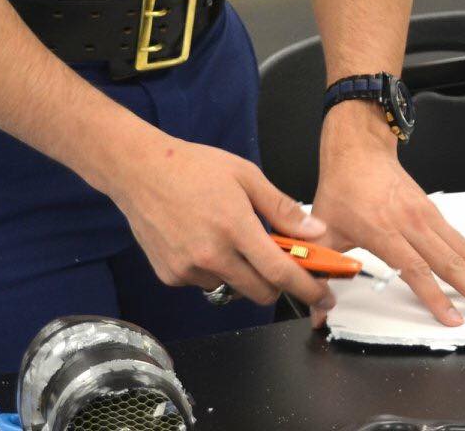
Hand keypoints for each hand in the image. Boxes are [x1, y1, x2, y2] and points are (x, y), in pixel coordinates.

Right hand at [104, 134, 332, 313]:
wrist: (139, 171)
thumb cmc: (194, 167)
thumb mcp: (247, 177)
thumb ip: (282, 209)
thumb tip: (315, 232)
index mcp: (235, 228)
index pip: (280, 272)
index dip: (307, 288)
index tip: (324, 297)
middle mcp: (211, 255)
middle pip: (259, 292)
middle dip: (278, 285)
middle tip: (282, 265)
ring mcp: (187, 269)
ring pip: (232, 287)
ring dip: (243, 274)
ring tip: (232, 239)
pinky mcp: (170, 276)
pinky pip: (205, 283)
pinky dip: (215, 270)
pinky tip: (205, 242)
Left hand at [311, 103, 464, 327]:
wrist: (360, 149)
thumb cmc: (342, 189)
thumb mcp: (323, 230)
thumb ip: (320, 268)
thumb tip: (314, 308)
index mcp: (384, 230)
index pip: (414, 268)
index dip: (435, 296)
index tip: (454, 320)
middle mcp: (413, 223)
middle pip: (453, 262)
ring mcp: (429, 217)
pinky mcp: (437, 214)